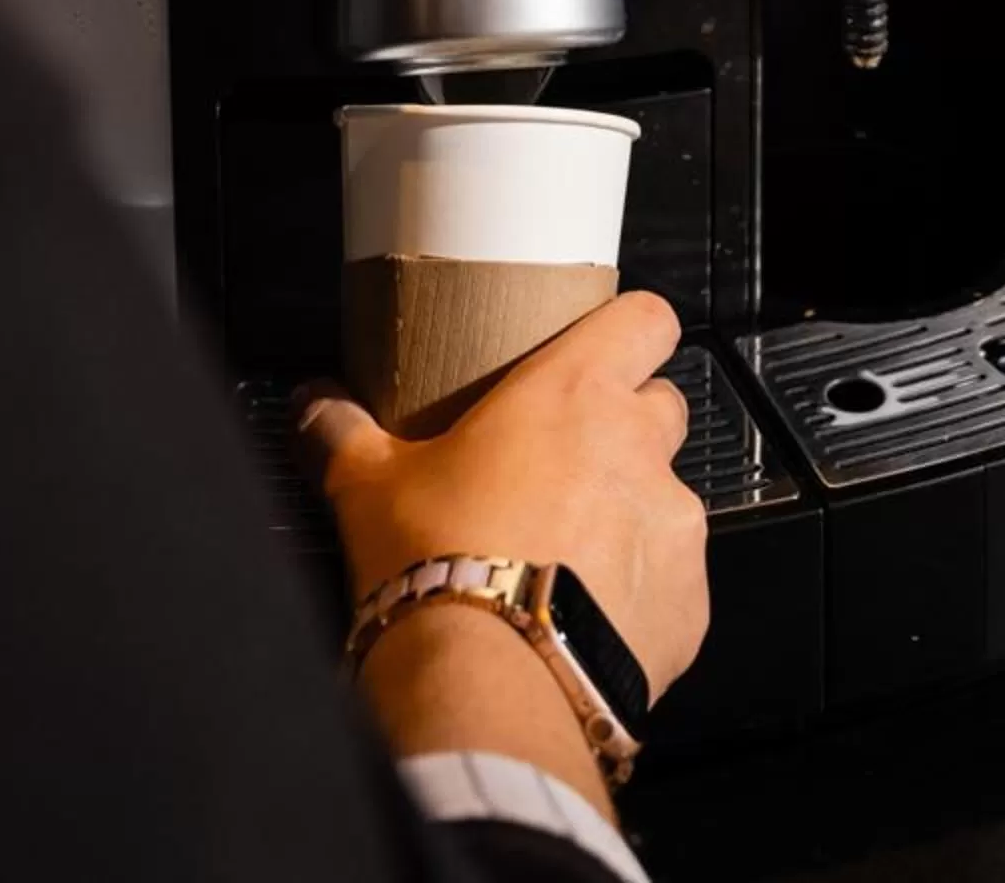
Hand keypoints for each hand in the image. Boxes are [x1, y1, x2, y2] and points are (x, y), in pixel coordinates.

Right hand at [300, 293, 708, 788]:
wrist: (486, 684)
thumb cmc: (436, 564)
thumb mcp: (372, 486)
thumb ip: (344, 433)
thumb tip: (314, 406)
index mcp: (576, 392)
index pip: (646, 319)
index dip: (629, 332)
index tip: (603, 351)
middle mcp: (639, 447)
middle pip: (661, 407)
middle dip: (625, 429)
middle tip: (564, 465)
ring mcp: (673, 527)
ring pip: (668, 496)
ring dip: (631, 515)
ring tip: (568, 557)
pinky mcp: (690, 606)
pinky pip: (675, 582)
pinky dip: (644, 592)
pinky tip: (586, 618)